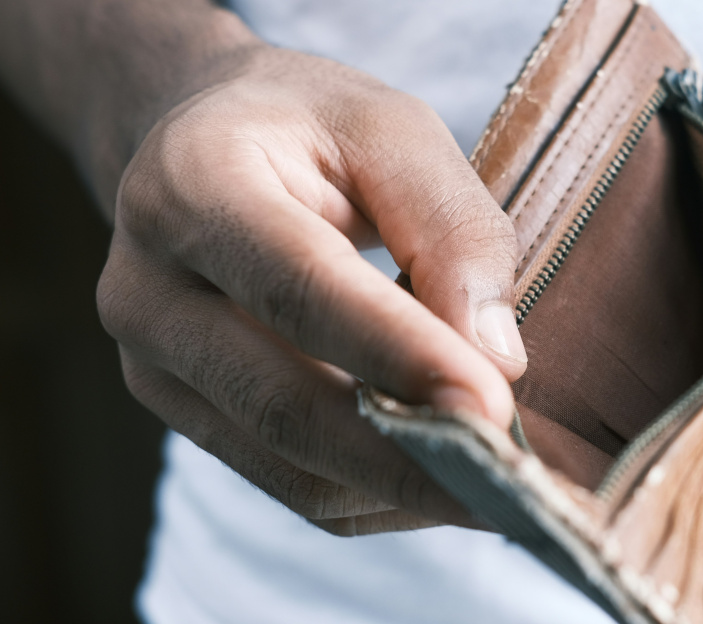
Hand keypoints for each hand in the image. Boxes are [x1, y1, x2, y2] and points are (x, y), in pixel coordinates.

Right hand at [98, 44, 526, 534]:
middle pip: (283, 404)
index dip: (399, 355)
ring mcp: (153, 364)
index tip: (492, 408)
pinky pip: (291, 485)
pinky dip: (377, 495)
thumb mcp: (395, 131)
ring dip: (402, 488)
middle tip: (512, 482)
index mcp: (195, 183)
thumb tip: (497, 359)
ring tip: (496, 485)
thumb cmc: (312, 130)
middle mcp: (149, 286)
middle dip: (409, 456)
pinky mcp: (184, 413)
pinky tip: (441, 475)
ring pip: (289, 467)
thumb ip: (451, 230)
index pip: (301, 288)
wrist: (206, 147)